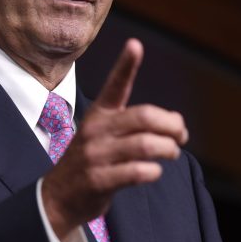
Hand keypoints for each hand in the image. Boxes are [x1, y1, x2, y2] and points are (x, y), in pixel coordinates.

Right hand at [41, 38, 188, 239]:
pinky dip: (153, 171)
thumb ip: (135, 125)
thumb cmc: (92, 161)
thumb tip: (176, 123)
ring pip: (145, 145)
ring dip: (168, 149)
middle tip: (181, 135)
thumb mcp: (103, 133)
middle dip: (171, 125)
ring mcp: (95, 155)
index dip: (126, 64)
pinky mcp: (98, 180)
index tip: (135, 44)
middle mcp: (96, 129)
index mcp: (99, 113)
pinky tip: (154, 171)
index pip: (115, 85)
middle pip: (143, 117)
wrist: (59, 197)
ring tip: (172, 153)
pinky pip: (136, 172)